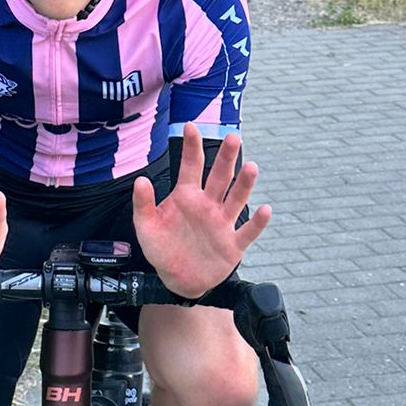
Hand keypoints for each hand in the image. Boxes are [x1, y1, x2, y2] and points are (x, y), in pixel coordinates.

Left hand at [131, 122, 271, 297]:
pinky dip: (257, 223)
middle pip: (220, 176)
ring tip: (251, 168)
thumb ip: (143, 204)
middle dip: (227, 158)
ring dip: (245, 184)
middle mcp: (208, 204)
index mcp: (187, 196)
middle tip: (233, 138)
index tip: (191, 126)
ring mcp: (222, 223)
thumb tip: (140, 180)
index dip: (191, 147)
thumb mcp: (146, 227)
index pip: (191, 167)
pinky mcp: (233, 244)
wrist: (177, 280)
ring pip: (236, 199)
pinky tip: (265, 210)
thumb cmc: (162, 249)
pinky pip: (247, 231)